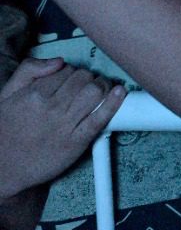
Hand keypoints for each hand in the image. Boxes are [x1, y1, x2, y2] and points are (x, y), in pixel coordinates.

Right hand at [0, 58, 124, 198]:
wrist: (3, 168)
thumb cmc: (5, 130)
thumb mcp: (6, 95)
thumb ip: (28, 71)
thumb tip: (59, 61)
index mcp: (33, 94)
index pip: (66, 70)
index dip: (73, 72)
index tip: (73, 78)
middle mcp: (50, 108)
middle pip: (83, 79)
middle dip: (89, 78)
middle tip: (88, 84)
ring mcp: (64, 125)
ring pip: (95, 93)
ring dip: (103, 86)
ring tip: (101, 89)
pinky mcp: (76, 142)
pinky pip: (100, 118)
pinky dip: (114, 103)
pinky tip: (120, 93)